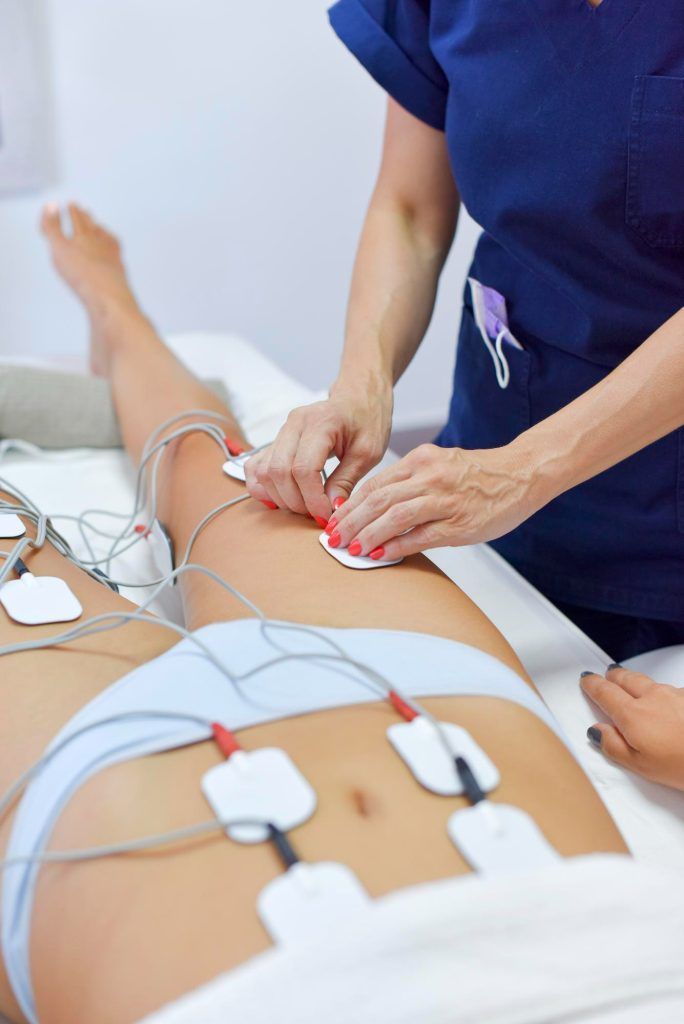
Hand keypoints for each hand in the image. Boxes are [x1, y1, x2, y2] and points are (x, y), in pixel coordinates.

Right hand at [244, 381, 391, 521]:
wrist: (358, 396)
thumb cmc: (367, 419)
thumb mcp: (368, 452)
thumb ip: (347, 480)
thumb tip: (330, 508)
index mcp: (320, 422)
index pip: (303, 469)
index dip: (312, 499)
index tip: (326, 515)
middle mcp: (294, 424)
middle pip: (278, 472)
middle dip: (295, 502)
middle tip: (316, 514)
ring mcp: (282, 431)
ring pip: (263, 472)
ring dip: (280, 498)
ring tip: (304, 507)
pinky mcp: (276, 440)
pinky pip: (255, 466)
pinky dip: (262, 487)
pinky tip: (281, 499)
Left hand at [326, 442, 535, 560]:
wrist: (522, 474)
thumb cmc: (480, 475)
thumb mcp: (439, 466)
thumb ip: (410, 483)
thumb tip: (376, 511)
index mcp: (420, 461)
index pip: (374, 484)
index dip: (350, 505)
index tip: (333, 520)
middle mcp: (429, 476)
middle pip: (378, 499)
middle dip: (351, 521)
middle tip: (332, 539)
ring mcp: (445, 499)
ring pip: (395, 516)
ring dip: (368, 535)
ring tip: (351, 549)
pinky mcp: (459, 522)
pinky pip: (421, 536)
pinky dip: (397, 546)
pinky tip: (381, 555)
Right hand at [581, 665, 683, 790]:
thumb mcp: (642, 766)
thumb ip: (614, 746)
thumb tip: (597, 731)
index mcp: (633, 715)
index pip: (605, 692)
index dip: (593, 685)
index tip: (586, 681)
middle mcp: (653, 697)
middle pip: (626, 678)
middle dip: (613, 676)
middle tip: (606, 675)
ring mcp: (675, 694)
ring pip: (649, 682)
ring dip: (637, 683)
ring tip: (632, 687)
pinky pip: (670, 690)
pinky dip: (661, 693)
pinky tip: (665, 704)